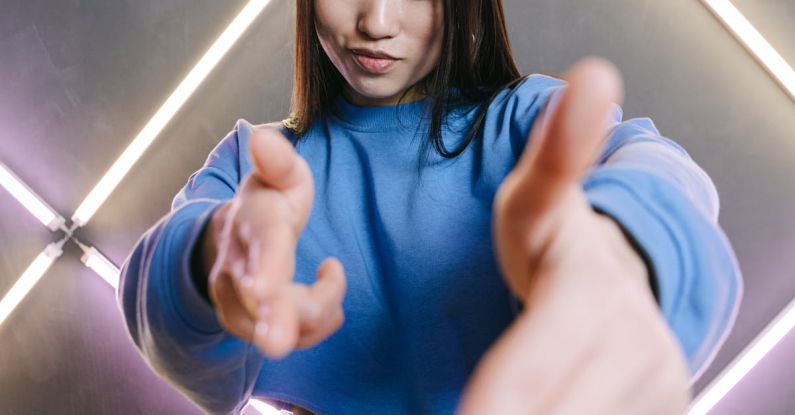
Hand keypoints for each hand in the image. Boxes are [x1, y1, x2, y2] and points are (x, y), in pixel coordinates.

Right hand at [206, 124, 346, 357]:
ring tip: (330, 272)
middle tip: (278, 344)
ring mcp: (237, 300)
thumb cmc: (271, 202)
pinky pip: (296, 337)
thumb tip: (263, 137)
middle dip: (272, 320)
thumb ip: (279, 160)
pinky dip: (320, 320)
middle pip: (258, 299)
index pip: (263, 244)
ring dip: (322, 309)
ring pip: (287, 323)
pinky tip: (322, 292)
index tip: (262, 288)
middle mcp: (237, 266)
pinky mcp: (246, 324)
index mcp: (253, 223)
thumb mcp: (281, 176)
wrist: (236, 234)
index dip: (264, 265)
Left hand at [457, 58, 689, 412]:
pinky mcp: (662, 406)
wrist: (613, 275)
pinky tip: (530, 408)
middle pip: (554, 411)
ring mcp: (657, 384)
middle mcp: (640, 348)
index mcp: (598, 294)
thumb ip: (557, 153)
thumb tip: (590, 79)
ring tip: (486, 410)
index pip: (534, 366)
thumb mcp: (538, 198)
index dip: (495, 398)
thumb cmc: (556, 241)